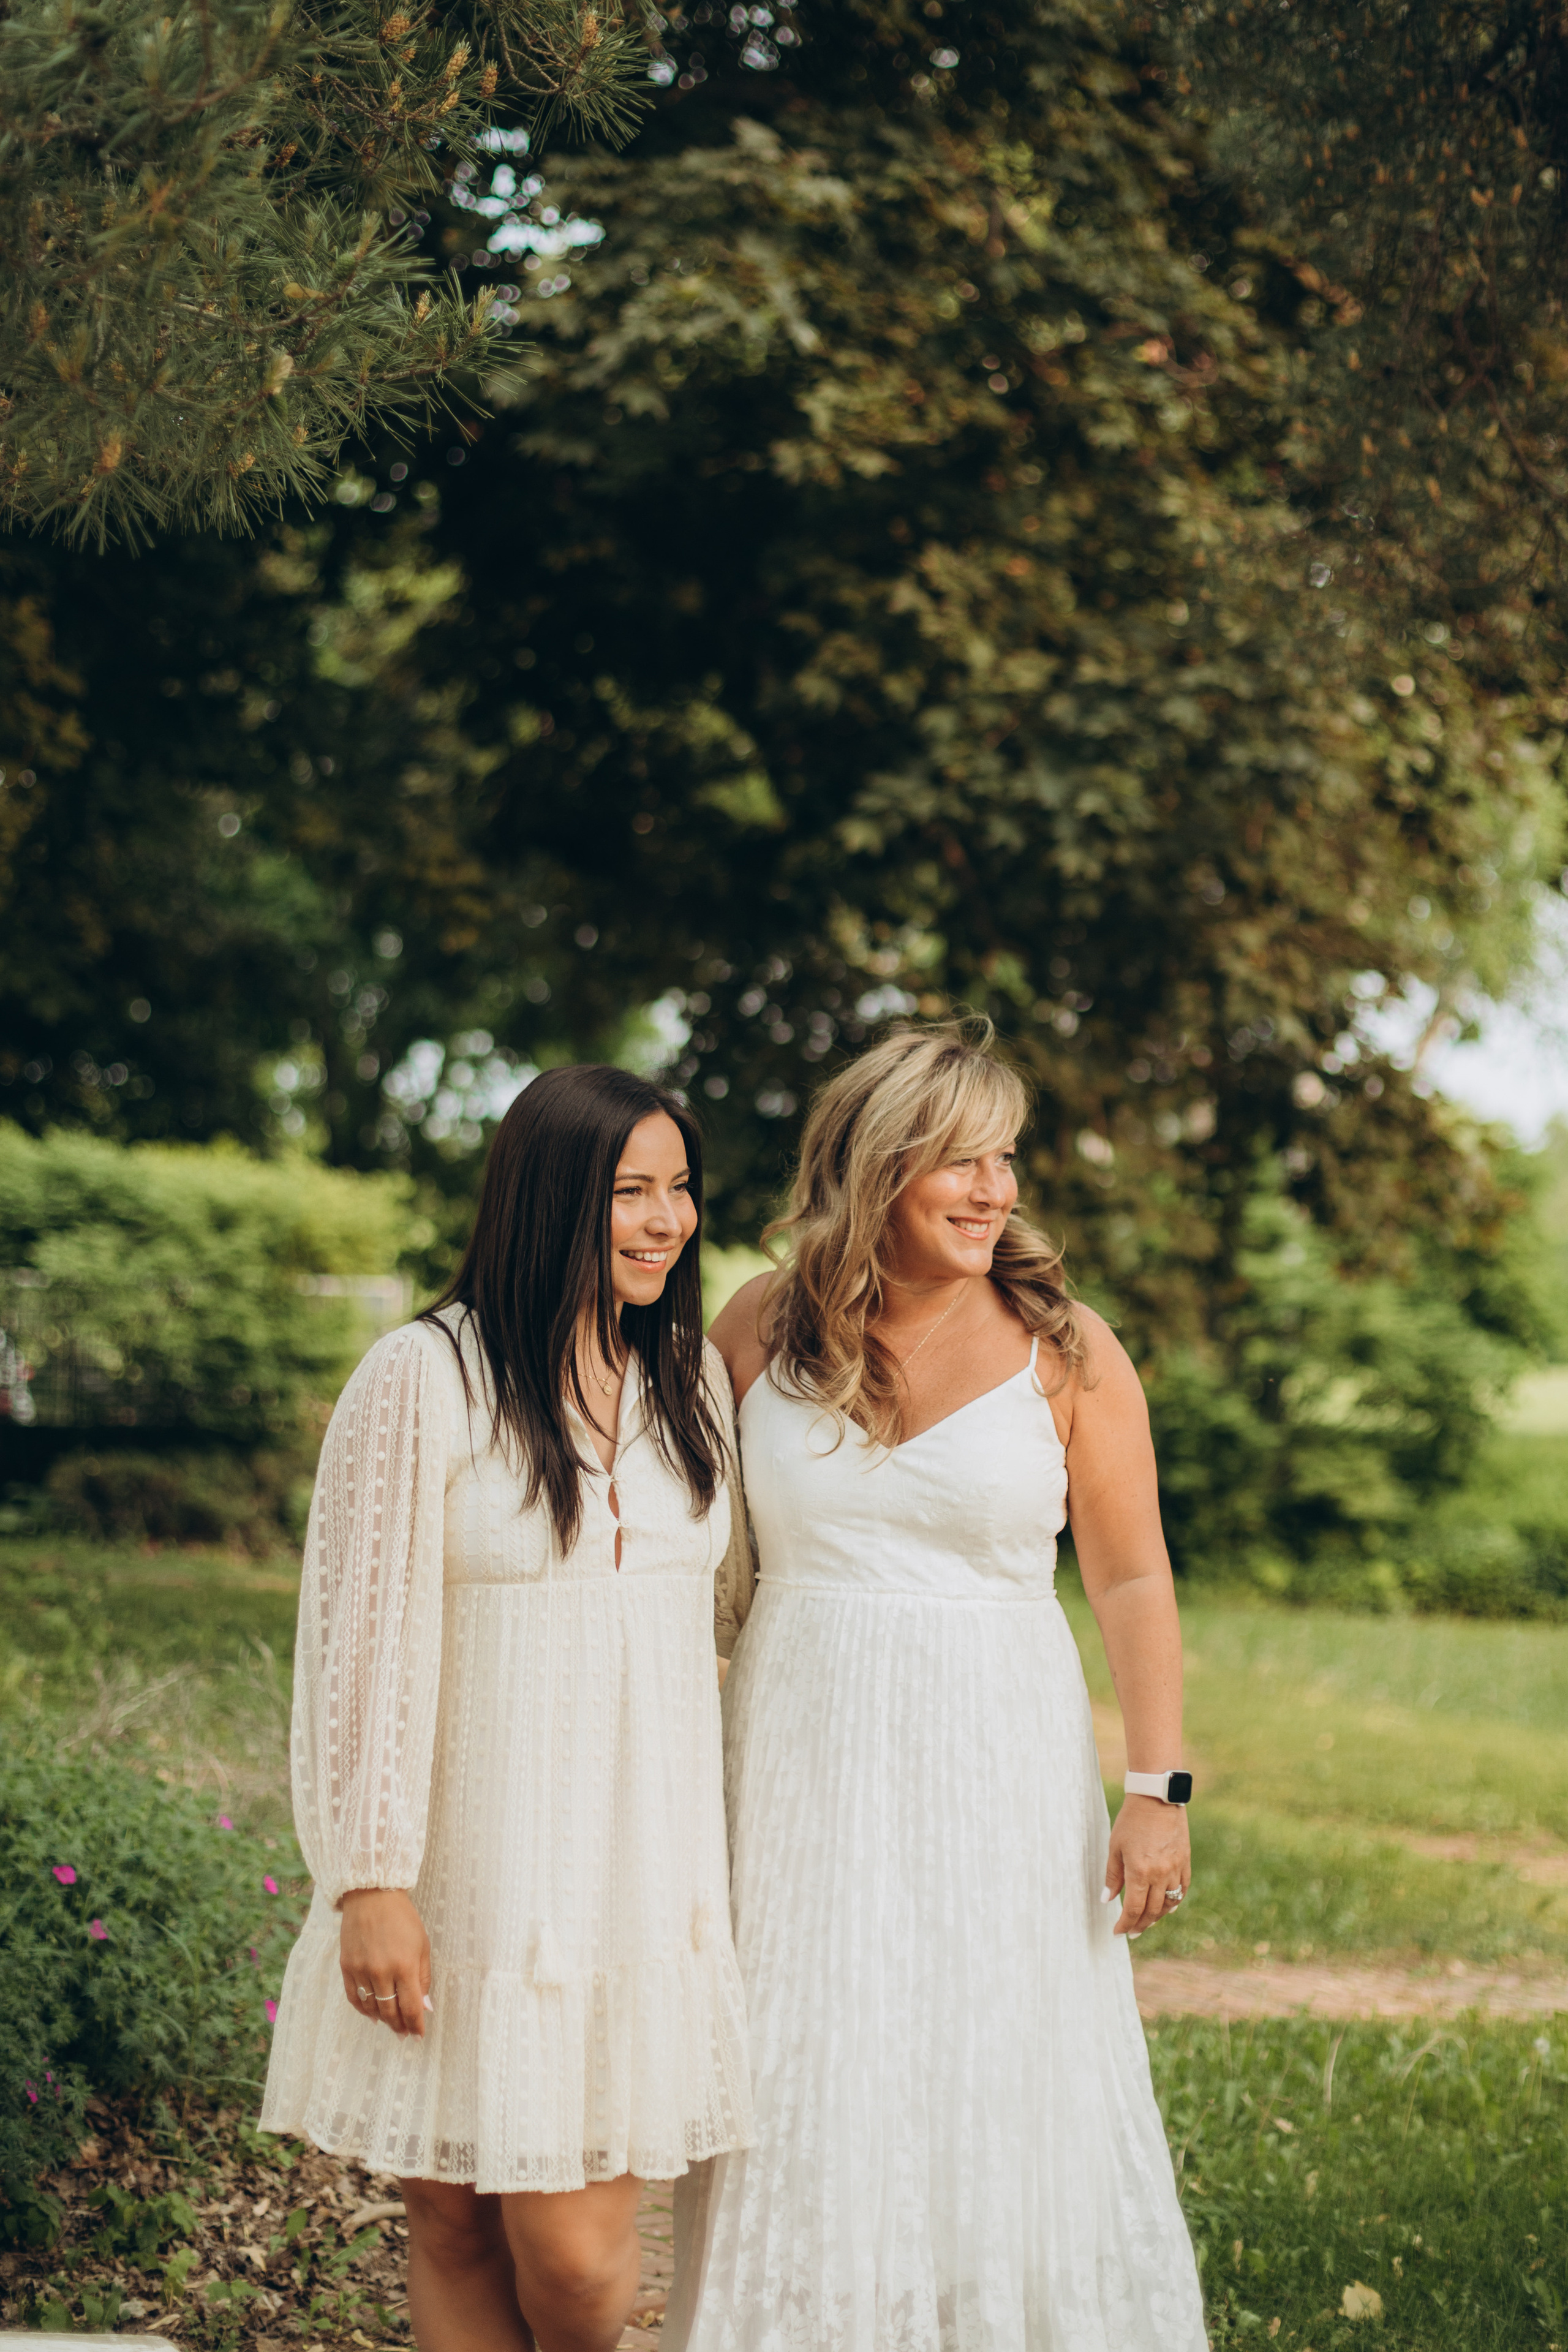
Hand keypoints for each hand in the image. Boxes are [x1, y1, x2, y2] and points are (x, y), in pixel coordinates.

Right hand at [339, 1889, 431, 2034]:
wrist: (372, 1896)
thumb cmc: (402, 1920)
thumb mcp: (422, 1945)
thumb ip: (423, 1978)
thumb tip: (425, 2008)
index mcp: (405, 1966)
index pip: (411, 2008)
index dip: (416, 2025)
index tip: (419, 2035)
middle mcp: (381, 1971)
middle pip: (390, 2012)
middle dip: (399, 2026)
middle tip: (404, 2033)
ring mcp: (361, 1970)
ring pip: (371, 2008)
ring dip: (382, 2020)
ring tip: (391, 2024)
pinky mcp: (346, 1966)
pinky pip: (353, 1998)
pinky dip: (363, 2010)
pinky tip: (372, 2014)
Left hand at [1103, 1797, 1190, 1938]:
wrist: (1156, 1798)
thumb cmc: (1131, 1820)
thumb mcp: (1115, 1847)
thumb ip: (1112, 1876)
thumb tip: (1107, 1900)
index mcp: (1140, 1871)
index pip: (1134, 1909)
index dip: (1125, 1924)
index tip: (1118, 1932)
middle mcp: (1160, 1874)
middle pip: (1152, 1911)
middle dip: (1140, 1925)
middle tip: (1131, 1932)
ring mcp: (1176, 1869)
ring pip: (1169, 1904)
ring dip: (1157, 1916)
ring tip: (1147, 1921)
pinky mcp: (1185, 1861)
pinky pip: (1182, 1889)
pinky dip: (1175, 1901)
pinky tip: (1167, 1907)